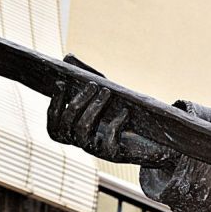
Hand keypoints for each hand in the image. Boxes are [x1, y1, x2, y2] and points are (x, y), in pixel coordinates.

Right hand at [46, 57, 171, 165]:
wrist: (155, 138)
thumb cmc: (125, 112)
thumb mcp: (105, 93)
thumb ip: (87, 77)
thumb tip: (67, 57)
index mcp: (77, 131)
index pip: (54, 125)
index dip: (54, 106)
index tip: (61, 84)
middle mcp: (83, 142)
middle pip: (67, 127)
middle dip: (76, 103)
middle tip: (92, 85)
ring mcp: (97, 150)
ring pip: (82, 132)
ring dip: (93, 109)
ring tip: (107, 92)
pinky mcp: (114, 154)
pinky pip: (108, 141)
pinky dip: (115, 124)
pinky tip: (125, 111)